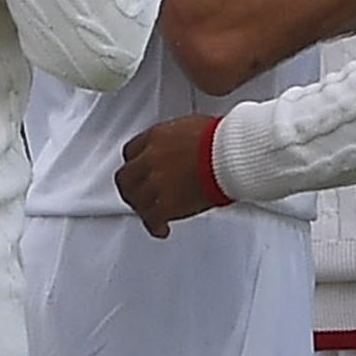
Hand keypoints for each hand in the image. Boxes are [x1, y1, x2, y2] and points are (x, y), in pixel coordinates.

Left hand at [115, 115, 219, 237]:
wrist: (230, 155)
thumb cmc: (221, 139)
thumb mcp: (192, 126)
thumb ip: (177, 139)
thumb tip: (183, 145)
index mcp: (156, 137)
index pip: (131, 152)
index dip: (135, 164)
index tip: (139, 170)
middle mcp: (150, 159)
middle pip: (126, 178)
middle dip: (130, 188)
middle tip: (136, 194)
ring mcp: (156, 183)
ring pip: (135, 200)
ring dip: (141, 208)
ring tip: (150, 214)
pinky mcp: (166, 204)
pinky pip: (152, 219)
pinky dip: (155, 226)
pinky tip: (161, 228)